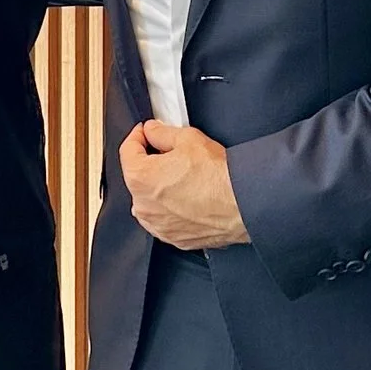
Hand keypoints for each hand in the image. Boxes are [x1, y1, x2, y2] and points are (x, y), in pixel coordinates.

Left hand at [121, 118, 246, 250]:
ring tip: (185, 177)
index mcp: (139, 178)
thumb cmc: (218, 176)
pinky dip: (172, 208)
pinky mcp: (173, 238)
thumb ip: (162, 133)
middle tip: (172, 154)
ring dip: (160, 187)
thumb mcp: (188, 139)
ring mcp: (157, 225)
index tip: (146, 132)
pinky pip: (165, 218)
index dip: (138, 136)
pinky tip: (190, 197)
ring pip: (150, 200)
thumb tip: (152, 131)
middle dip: (151, 163)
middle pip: (138, 176)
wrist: (243, 204)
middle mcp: (143, 205)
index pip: (127, 151)